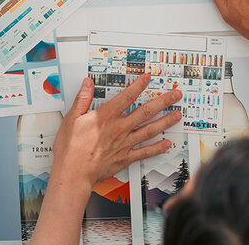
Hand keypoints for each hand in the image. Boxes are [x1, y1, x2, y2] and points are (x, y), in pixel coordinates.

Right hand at [52, 75, 182, 188]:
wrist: (73, 173)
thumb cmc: (71, 149)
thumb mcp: (71, 118)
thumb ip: (82, 99)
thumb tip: (88, 83)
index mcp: (106, 117)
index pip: (127, 96)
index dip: (139, 85)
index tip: (149, 77)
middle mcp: (119, 128)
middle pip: (146, 111)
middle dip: (163, 101)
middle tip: (176, 95)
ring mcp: (124, 143)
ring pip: (150, 130)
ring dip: (165, 121)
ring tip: (177, 115)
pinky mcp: (125, 158)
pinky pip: (145, 152)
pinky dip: (157, 148)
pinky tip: (167, 143)